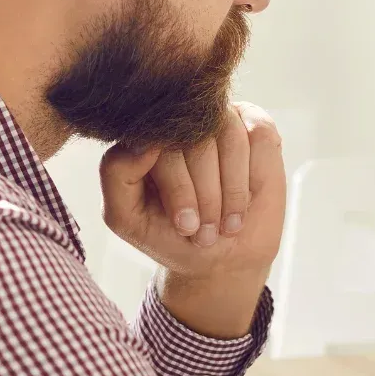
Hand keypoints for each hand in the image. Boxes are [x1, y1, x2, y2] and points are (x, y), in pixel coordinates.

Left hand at [100, 102, 285, 333]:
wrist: (222, 258)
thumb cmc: (171, 235)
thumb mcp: (127, 216)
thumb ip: (116, 173)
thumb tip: (144, 140)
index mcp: (145, 133)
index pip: (159, 139)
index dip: (178, 186)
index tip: (185, 226)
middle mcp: (182, 119)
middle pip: (197, 139)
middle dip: (206, 195)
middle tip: (205, 232)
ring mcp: (219, 118)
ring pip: (229, 135)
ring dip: (231, 189)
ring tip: (225, 224)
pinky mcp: (255, 125)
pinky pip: (258, 134)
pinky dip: (253, 175)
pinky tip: (245, 202)